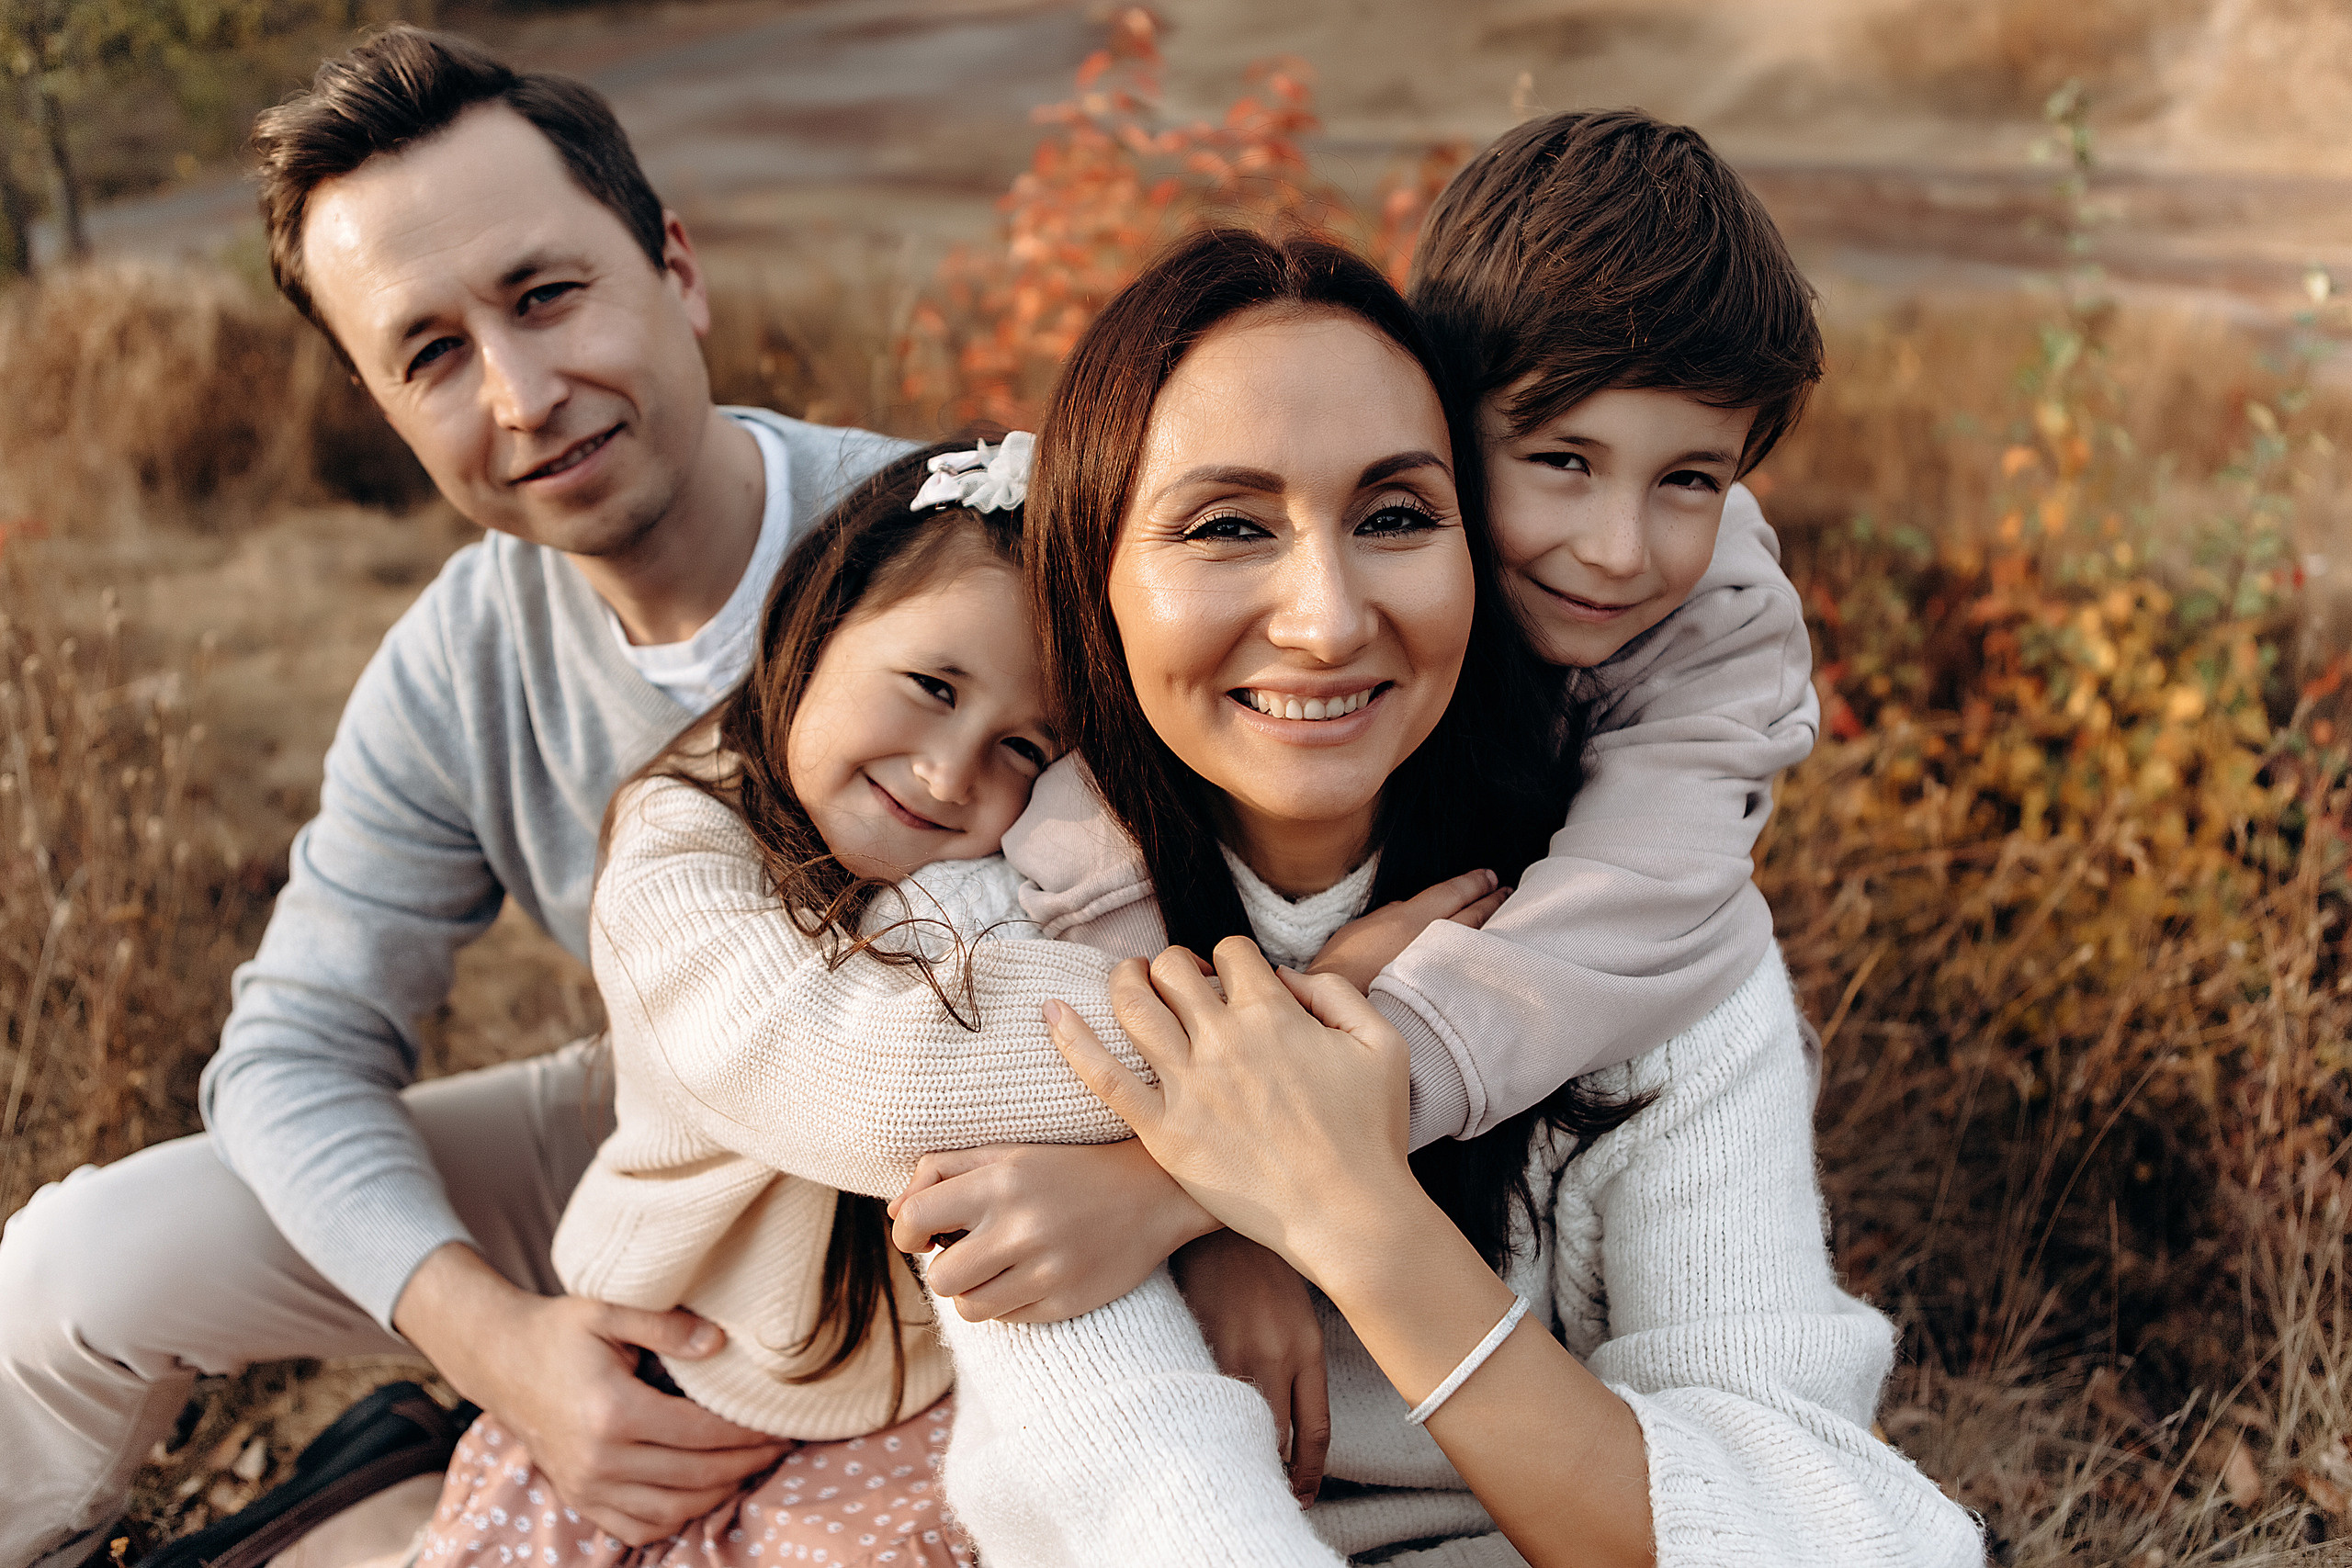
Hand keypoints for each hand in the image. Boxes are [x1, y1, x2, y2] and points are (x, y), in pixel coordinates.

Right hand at [393, 1243, 786, 1543]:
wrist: (499, 1360)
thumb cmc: (558, 1331)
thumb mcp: (607, 1310)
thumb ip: (666, 1325)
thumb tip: (720, 1343)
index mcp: (612, 1413)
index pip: (701, 1434)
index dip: (748, 1433)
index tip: (780, 1423)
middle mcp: (599, 1460)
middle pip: (695, 1477)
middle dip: (746, 1464)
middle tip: (780, 1446)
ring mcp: (586, 1486)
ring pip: (671, 1511)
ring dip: (717, 1495)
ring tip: (749, 1468)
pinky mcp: (577, 1499)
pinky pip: (637, 1528)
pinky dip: (676, 1519)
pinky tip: (702, 1493)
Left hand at [887, 1139, 1218, 1321]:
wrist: (1151, 1192)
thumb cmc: (1065, 1169)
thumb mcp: (1006, 1153)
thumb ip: (941, 1170)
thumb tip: (894, 1215)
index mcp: (999, 1182)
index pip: (913, 1220)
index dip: (907, 1233)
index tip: (924, 1234)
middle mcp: (1019, 1228)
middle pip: (938, 1277)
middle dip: (944, 1268)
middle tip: (968, 1251)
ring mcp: (1045, 1271)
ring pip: (967, 1308)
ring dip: (973, 1291)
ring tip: (998, 1267)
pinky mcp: (1065, 1302)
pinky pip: (1007, 1320)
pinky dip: (1008, 1303)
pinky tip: (1031, 1276)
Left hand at [1045, 941, 1424, 1284]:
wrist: (1349, 1216)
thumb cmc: (1372, 1136)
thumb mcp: (1382, 1045)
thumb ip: (1336, 994)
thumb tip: (1285, 977)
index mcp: (1274, 1013)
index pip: (1230, 953)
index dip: (1228, 960)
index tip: (1230, 981)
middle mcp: (1224, 1040)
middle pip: (1173, 970)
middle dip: (1172, 966)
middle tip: (1174, 984)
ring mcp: (1189, 1086)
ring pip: (1134, 1006)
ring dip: (1125, 981)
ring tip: (1127, 982)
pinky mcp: (1164, 1132)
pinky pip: (1104, 1075)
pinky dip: (1073, 1039)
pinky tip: (1053, 1013)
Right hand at [1173, 1230, 1329, 1505]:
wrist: (1216, 1218)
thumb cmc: (1258, 1260)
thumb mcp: (1295, 1306)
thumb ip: (1296, 1356)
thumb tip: (1286, 1413)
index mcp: (1308, 1347)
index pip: (1316, 1431)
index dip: (1311, 1471)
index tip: (1303, 1492)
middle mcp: (1277, 1354)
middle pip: (1278, 1440)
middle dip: (1272, 1471)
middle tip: (1265, 1489)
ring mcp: (1235, 1350)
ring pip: (1240, 1423)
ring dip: (1236, 1447)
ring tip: (1230, 1460)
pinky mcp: (1198, 1342)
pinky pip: (1205, 1398)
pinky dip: (1205, 1417)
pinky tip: (1198, 1422)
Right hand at [1307, 868, 1506, 991]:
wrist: (1344, 1008)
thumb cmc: (1342, 967)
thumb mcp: (1360, 928)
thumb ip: (1390, 915)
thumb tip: (1409, 909)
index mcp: (1411, 919)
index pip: (1452, 893)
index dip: (1474, 883)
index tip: (1491, 877)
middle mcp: (1432, 941)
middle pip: (1472, 916)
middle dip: (1492, 901)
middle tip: (1507, 892)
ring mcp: (1441, 969)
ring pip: (1474, 942)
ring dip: (1491, 927)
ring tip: (1506, 920)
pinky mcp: (1442, 993)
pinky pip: (1468, 968)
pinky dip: (1481, 956)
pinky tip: (1488, 955)